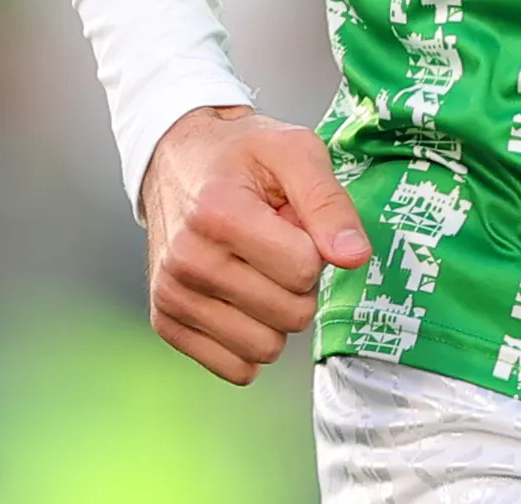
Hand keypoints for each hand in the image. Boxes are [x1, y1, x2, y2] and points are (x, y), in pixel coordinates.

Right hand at [140, 106, 373, 384]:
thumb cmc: (240, 154)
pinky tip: (240, 299)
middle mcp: (187, 259)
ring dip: (275, 315)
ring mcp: (172, 294)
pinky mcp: (166, 320)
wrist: (176, 157)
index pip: (304, 268)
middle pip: (291, 314)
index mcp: (217, 213)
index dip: (314, 246)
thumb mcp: (294, 151)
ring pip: (265, 349)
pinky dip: (249, 341)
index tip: (292, 222)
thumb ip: (329, 202)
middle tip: (276, 245)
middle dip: (299, 283)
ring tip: (257, 268)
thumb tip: (355, 257)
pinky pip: (235, 368)